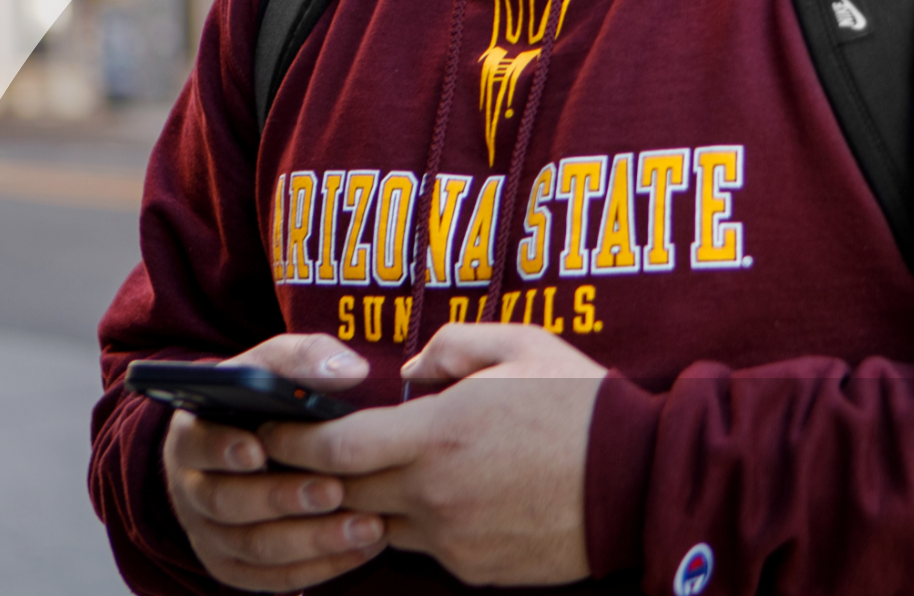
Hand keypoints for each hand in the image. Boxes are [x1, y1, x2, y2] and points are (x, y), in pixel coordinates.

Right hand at [159, 334, 387, 590]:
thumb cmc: (265, 400)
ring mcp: (211, 533)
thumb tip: (350, 370)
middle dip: (282, 498)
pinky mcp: (235, 566)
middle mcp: (192, 489)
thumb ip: (306, 358)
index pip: (196, 444)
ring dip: (311, 540)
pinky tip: (362, 549)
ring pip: (254, 547)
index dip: (222, 449)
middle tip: (334, 491)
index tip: (257, 450)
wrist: (253, 444)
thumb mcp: (275, 365)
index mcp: (192, 435)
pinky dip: (319, 567)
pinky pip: (272, 578)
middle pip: (226, 503)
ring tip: (365, 526)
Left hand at [265, 323, 607, 586]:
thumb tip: (405, 375)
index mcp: (438, 435)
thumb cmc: (583, 405)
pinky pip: (422, 547)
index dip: (292, 440)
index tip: (272, 429)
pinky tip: (433, 499)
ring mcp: (452, 538)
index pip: (333, 448)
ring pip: (376, 525)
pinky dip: (414, 523)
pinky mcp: (473, 567)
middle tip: (298, 455)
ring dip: (365, 502)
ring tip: (369, 475)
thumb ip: (449, 347)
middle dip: (315, 474)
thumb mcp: (521, 345)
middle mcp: (434, 495)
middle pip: (342, 492)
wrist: (641, 480)